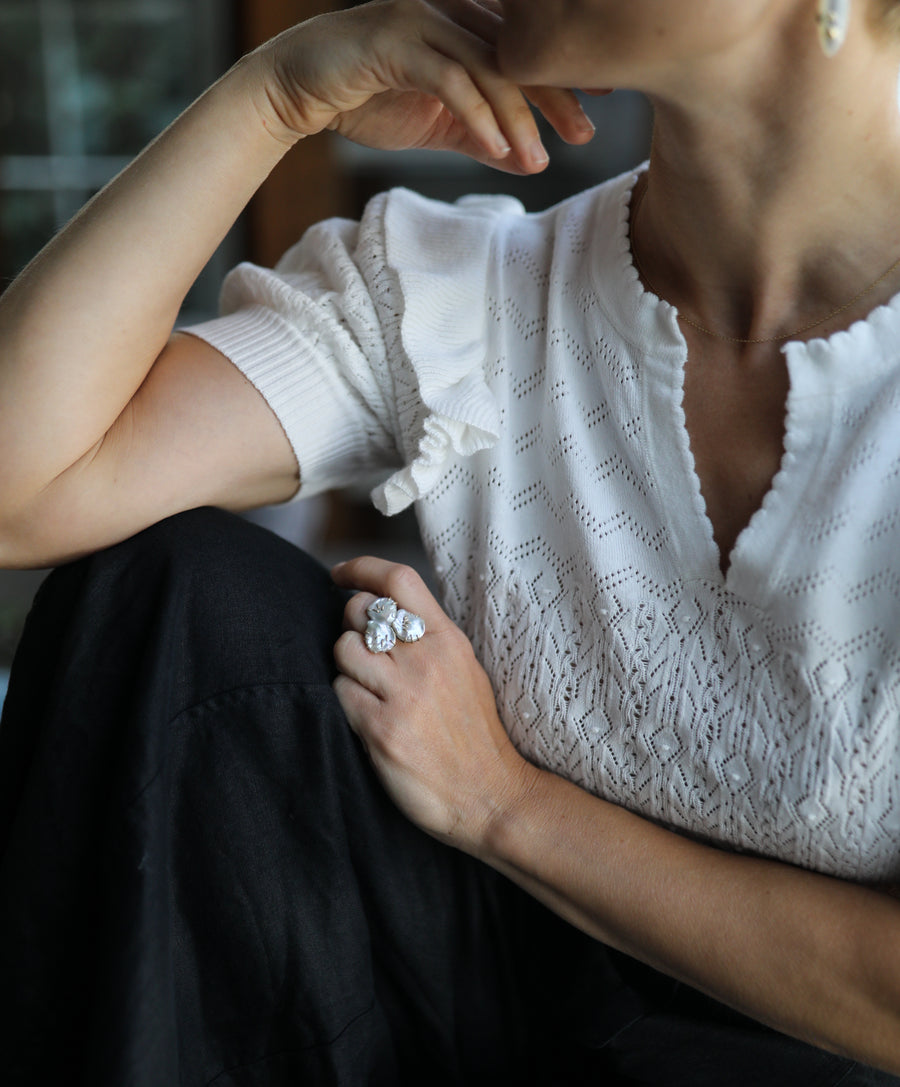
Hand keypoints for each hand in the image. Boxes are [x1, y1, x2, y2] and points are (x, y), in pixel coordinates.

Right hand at [255, 0, 595, 172]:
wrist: (296, 92)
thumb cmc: (365, 102)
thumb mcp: (435, 126)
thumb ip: (480, 136)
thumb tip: (526, 160)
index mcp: (460, 19)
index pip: (523, 48)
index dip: (562, 74)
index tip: (599, 105)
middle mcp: (445, 8)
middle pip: (515, 52)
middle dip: (555, 94)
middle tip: (587, 134)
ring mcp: (419, 19)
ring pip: (486, 66)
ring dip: (518, 115)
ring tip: (541, 157)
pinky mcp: (393, 41)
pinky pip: (448, 80)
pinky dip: (477, 116)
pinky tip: (498, 148)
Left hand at [331, 556, 536, 853]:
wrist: (492, 796)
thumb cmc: (473, 735)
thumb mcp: (464, 670)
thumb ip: (428, 638)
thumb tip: (380, 606)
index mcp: (448, 640)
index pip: (398, 580)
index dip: (360, 568)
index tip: (338, 575)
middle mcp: (426, 660)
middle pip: (360, 611)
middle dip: (351, 627)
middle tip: (364, 655)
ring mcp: (404, 694)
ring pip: (343, 649)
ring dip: (346, 667)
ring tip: (368, 690)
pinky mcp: (382, 729)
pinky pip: (340, 692)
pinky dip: (345, 701)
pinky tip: (366, 717)